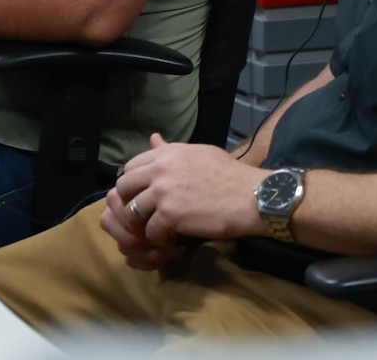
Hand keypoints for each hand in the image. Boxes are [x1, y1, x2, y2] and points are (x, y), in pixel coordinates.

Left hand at [98, 134, 266, 269]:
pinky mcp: (170, 215)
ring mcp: (163, 192)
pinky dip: (158, 239)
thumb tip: (153, 138)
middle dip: (130, 203)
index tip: (144, 196)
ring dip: (142, 224)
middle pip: (123, 187)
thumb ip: (171, 149)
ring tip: (157, 230)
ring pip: (131, 211)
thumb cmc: (231, 175)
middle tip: (146, 215)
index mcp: (166, 153)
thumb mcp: (199, 153)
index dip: (134, 184)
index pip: (130, 166)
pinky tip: (171, 239)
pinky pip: (150, 231)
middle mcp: (160, 169)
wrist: (252, 196)